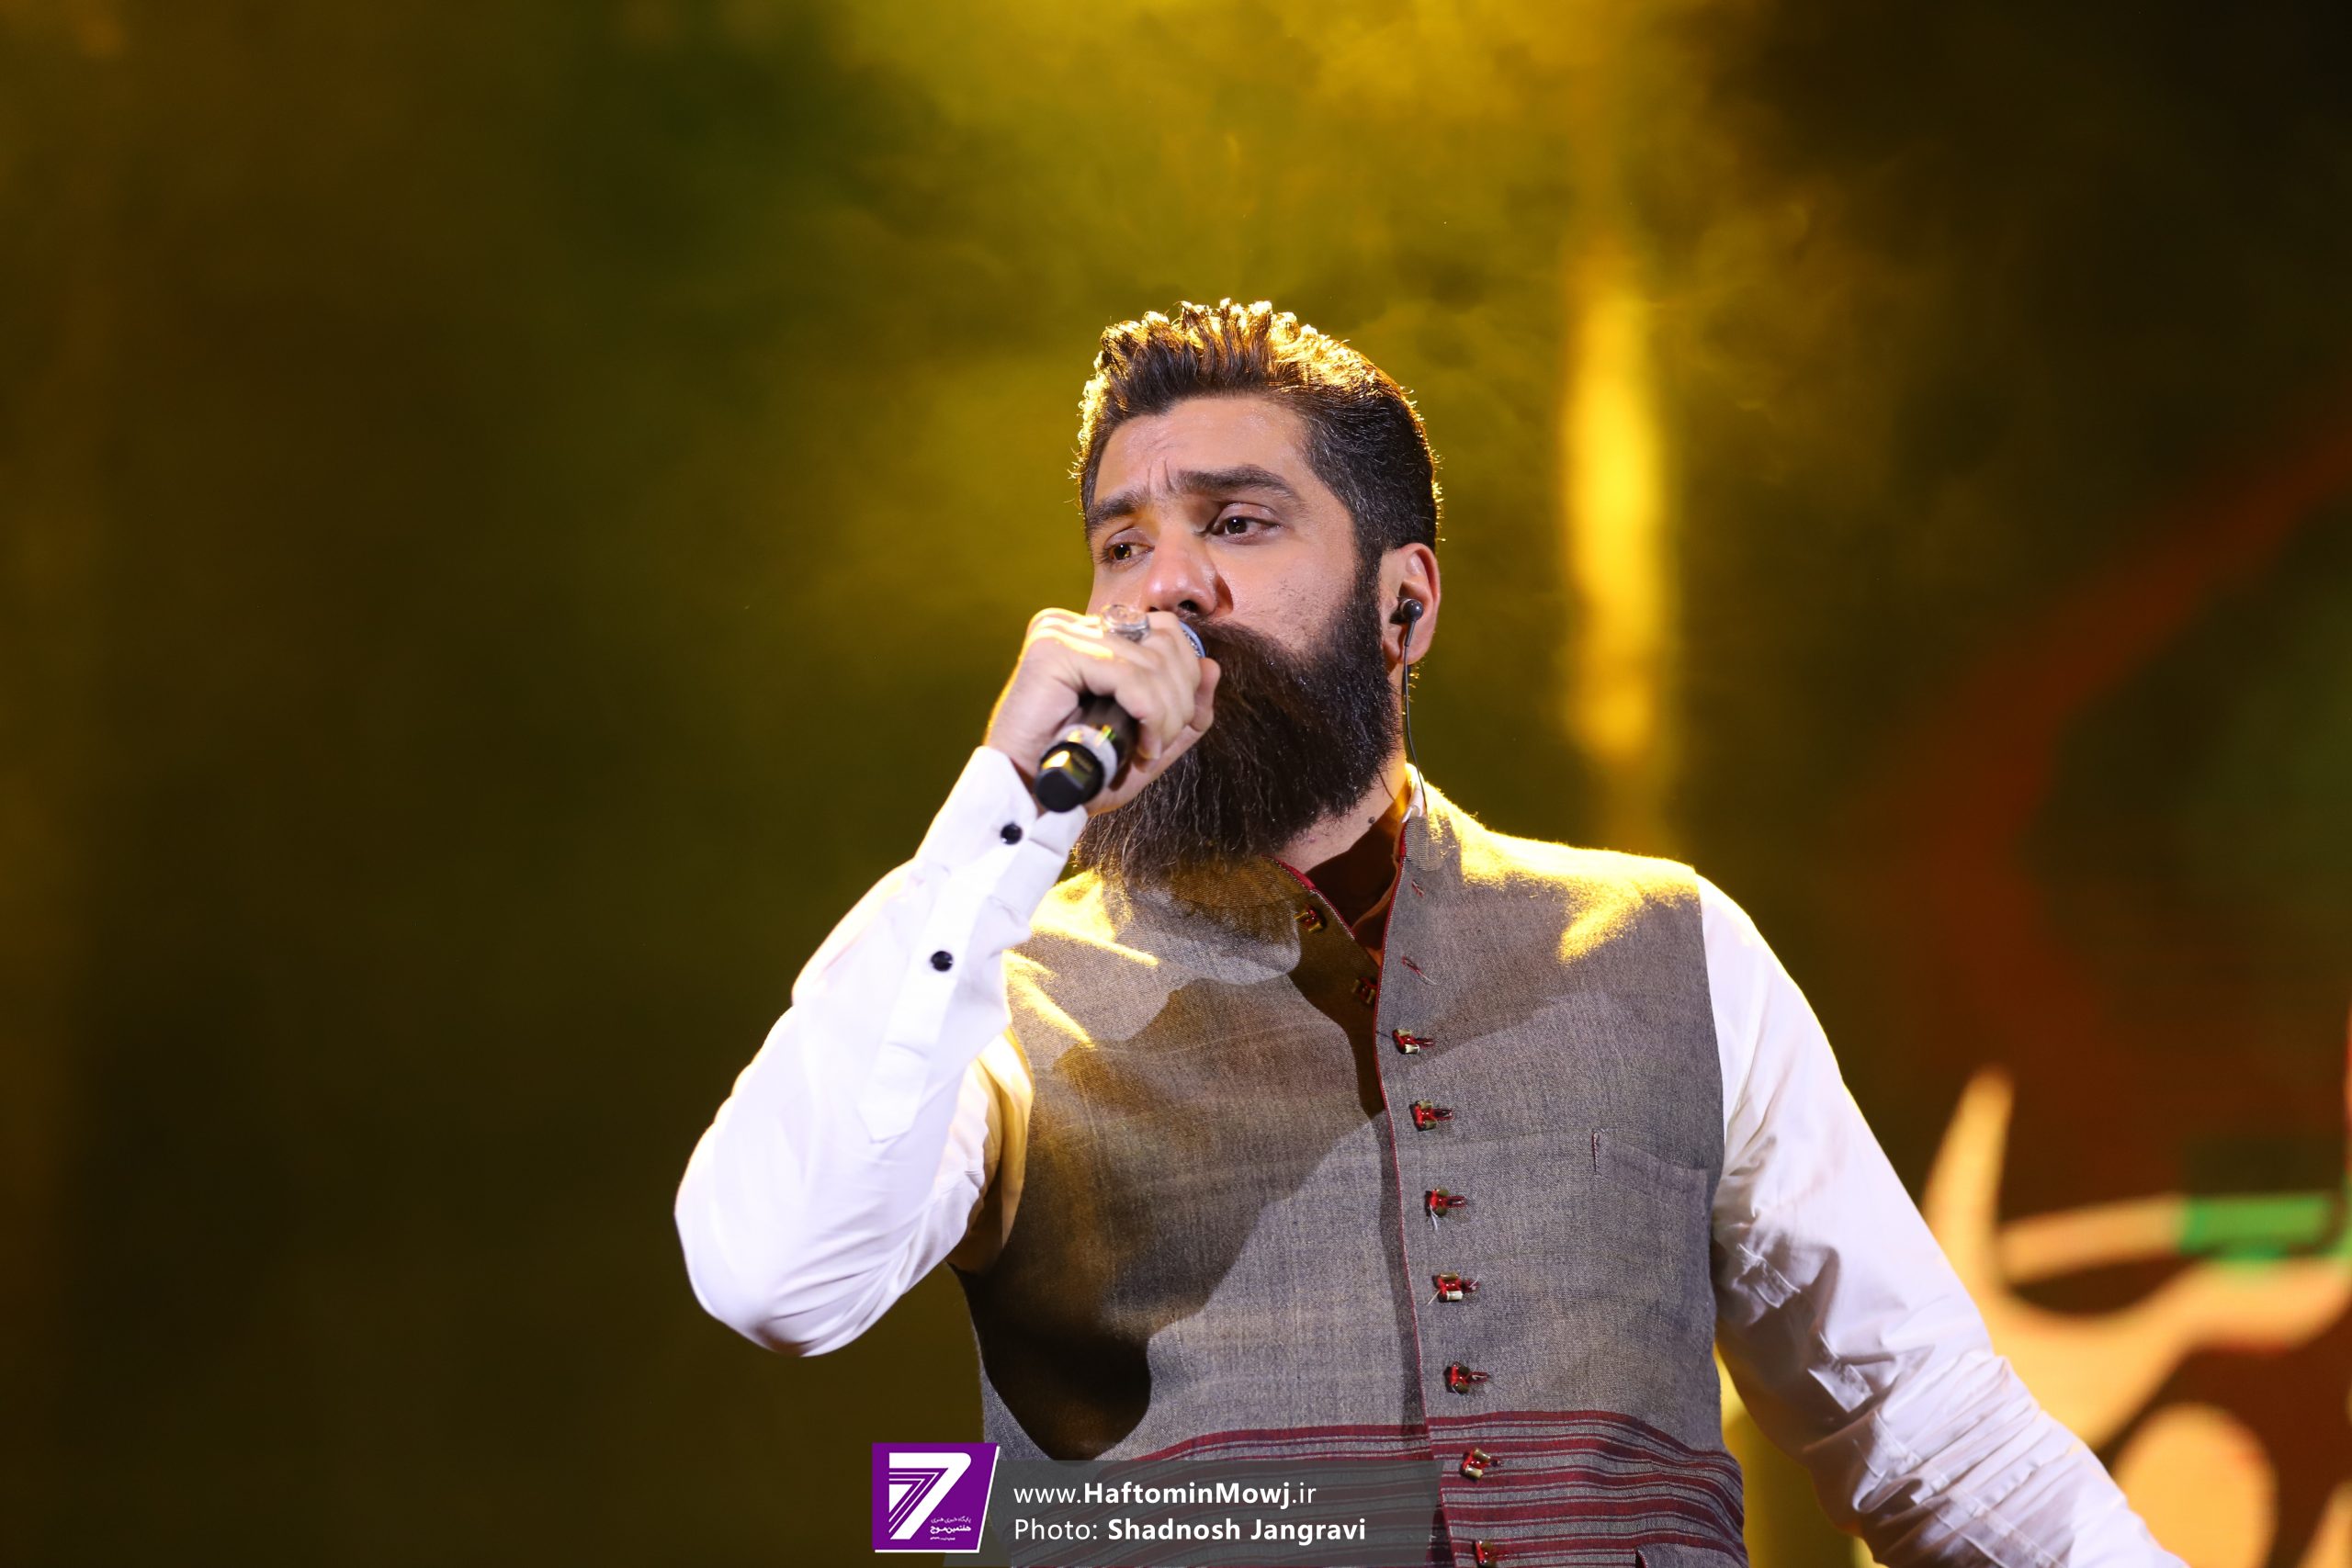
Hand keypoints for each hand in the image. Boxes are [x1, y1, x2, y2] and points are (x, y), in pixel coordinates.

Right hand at [983, 608, 1220, 813]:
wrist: (1031, 800)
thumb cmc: (1082, 774)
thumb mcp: (1147, 740)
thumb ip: (1182, 708)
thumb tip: (1213, 667)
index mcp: (1093, 635)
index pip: (1167, 632)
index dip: (1186, 681)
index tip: (1169, 731)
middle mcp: (1075, 624)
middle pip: (1167, 641)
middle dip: (1179, 701)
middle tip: (1158, 744)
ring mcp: (1061, 632)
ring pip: (1152, 662)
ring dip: (1165, 715)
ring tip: (1148, 749)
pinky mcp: (1053, 651)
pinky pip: (1129, 675)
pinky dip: (1148, 715)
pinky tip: (1141, 746)